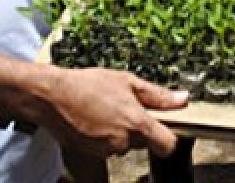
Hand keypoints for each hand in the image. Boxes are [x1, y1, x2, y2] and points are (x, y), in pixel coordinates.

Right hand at [38, 67, 187, 156]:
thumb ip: (158, 95)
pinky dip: (106, 135)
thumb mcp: (127, 81)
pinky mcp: (92, 153)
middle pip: (144, 142)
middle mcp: (123, 142)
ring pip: (125, 144)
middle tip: (128, 107)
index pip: (167, 146)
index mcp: (136, 124)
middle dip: (140, 127)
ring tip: (108, 110)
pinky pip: (108, 147)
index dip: (170, 138)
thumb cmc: (88, 85)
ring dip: (121, 131)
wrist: (52, 96)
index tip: (167, 127)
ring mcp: (106, 150)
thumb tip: (182, 100)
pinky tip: (97, 118)